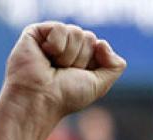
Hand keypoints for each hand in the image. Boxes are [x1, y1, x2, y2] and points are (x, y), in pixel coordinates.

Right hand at [0, 23, 124, 122]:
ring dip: (68, 55)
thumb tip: (102, 43)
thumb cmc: (66, 95)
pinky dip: (56, 45)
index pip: (100, 45)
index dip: (94, 62)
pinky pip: (60, 28)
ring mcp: (52, 38)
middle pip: (89, 37)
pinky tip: (44, 54)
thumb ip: (115, 66)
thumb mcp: (100, 84)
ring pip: (76, 32)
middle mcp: (68, 46)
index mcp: (82, 57)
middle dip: (81, 59)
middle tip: (64, 71)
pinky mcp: (36, 32)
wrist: (40, 97)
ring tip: (54, 65)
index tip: (79, 76)